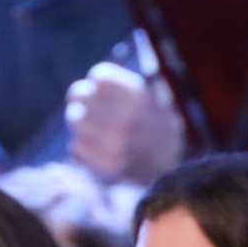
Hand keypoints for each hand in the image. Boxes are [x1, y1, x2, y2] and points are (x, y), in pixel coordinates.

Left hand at [66, 60, 185, 184]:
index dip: (94, 83)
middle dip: (78, 100)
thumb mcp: (150, 100)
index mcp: (140, 97)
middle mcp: (128, 118)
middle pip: (80, 94)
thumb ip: (122, 88)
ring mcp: (118, 143)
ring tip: (86, 128)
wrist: (173, 170)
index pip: (99, 76)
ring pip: (74, 119)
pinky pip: (76, 146)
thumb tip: (89, 85)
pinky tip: (91, 148)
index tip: (96, 91)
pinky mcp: (110, 166)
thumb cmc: (154, 129)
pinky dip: (80, 146)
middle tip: (81, 108)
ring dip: (77, 123)